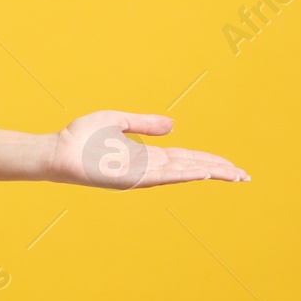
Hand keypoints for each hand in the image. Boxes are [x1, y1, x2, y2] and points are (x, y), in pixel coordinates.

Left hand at [47, 111, 249, 188]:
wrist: (56, 150)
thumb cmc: (80, 138)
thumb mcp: (117, 121)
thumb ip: (144, 123)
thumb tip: (174, 125)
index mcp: (147, 155)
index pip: (186, 159)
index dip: (210, 161)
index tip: (233, 166)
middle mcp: (148, 167)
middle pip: (191, 168)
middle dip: (218, 171)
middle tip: (245, 176)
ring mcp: (140, 175)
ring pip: (181, 173)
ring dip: (208, 173)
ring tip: (233, 175)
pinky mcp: (129, 178)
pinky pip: (160, 176)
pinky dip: (182, 174)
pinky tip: (201, 173)